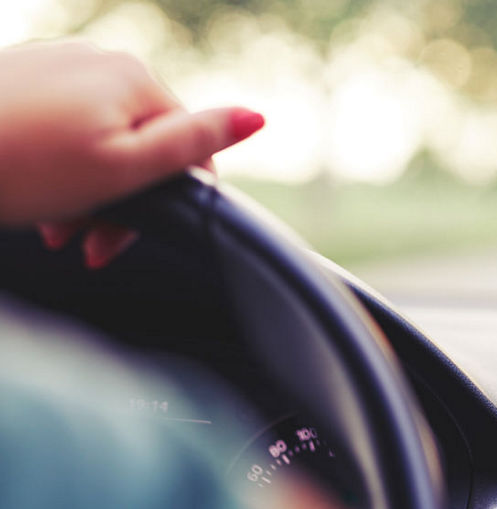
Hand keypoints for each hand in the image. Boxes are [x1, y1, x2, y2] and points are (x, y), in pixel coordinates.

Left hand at [0, 40, 263, 263]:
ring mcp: (55, 64)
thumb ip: (194, 141)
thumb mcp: (124, 168)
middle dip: (120, 201)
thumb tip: (257, 117)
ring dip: (86, 192)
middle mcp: (99, 58)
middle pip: (140, 143)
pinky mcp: (18, 78)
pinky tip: (32, 198)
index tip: (124, 243)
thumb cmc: (23, 170)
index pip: (187, 146)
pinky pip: (59, 127)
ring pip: (98, 139)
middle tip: (84, 246)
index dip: (168, 202)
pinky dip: (56, 168)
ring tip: (54, 230)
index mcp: (135, 78)